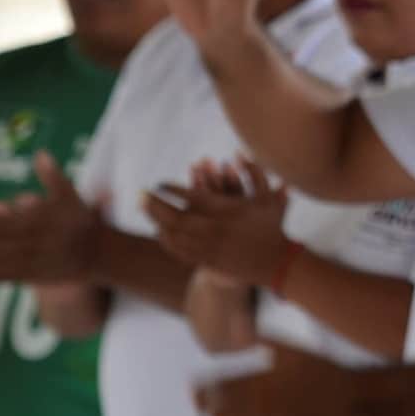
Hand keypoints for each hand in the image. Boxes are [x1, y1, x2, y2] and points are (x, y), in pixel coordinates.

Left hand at [0, 151, 100, 281]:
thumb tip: (41, 153)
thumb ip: (53, 176)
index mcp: (41, 225)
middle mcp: (35, 245)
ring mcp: (32, 263)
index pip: (7, 222)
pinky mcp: (31, 276)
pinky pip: (5, 277)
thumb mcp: (71, 195)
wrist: (98, 254)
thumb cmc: (81, 221)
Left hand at [144, 157, 288, 286]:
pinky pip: (179, 250)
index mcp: (226, 211)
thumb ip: (254, 171)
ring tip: (145, 210)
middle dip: (154, 205)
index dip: (172, 189)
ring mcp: (208, 247)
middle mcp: (214, 229)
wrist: (275, 264)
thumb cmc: (272, 226)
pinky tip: (160, 230)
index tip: (159, 183)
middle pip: (175, 216)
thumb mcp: (268, 196)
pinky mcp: (207, 261)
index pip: (191, 196)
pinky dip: (167, 240)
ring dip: (157, 221)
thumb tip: (237, 152)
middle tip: (139, 195)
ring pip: (174, 235)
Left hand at [195, 341, 355, 415]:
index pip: (220, 389)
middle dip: (207, 406)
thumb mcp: (293, 349)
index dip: (203, 389)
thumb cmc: (322, 371)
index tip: (194, 387)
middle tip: (200, 402)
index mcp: (260, 383)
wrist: (348, 399)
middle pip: (220, 411)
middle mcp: (260, 408)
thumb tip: (242, 328)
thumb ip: (266, 340)